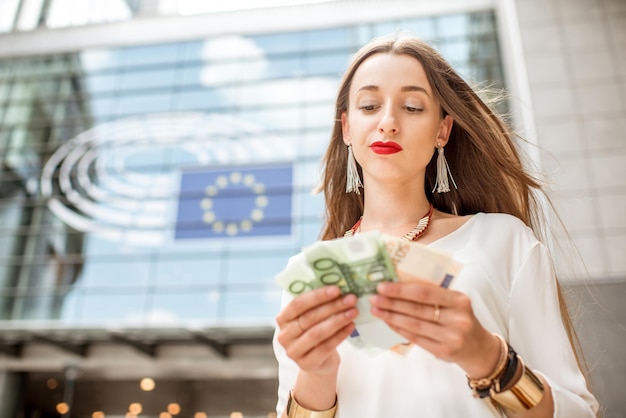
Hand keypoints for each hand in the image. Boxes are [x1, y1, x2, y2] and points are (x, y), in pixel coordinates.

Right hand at [275, 286, 357, 376]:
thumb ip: (317, 304)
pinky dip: (340, 335)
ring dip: (338, 320)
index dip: (317, 296)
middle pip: (309, 318)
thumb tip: (338, 285)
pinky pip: (326, 347)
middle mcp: (284, 335)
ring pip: (317, 333)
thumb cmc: (316, 332)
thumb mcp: (312, 318)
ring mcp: (293, 351)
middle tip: (350, 299)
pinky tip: (351, 326)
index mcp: (283, 318)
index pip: (298, 304)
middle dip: (332, 307)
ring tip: (353, 312)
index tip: (337, 289)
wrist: (319, 362)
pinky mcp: (306, 364)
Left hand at [369, 272, 500, 377]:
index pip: (425, 292)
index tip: (382, 286)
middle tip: (374, 298)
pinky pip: (415, 338)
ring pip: (414, 324)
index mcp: (459, 300)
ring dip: (391, 316)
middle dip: (391, 302)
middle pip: (417, 309)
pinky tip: (388, 322)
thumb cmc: (460, 319)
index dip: (401, 289)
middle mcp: (457, 318)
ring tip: (376, 310)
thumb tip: (397, 285)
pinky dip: (399, 329)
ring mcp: (451, 337)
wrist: (478, 347)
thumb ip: (433, 295)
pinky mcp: (443, 351)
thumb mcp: (454, 303)